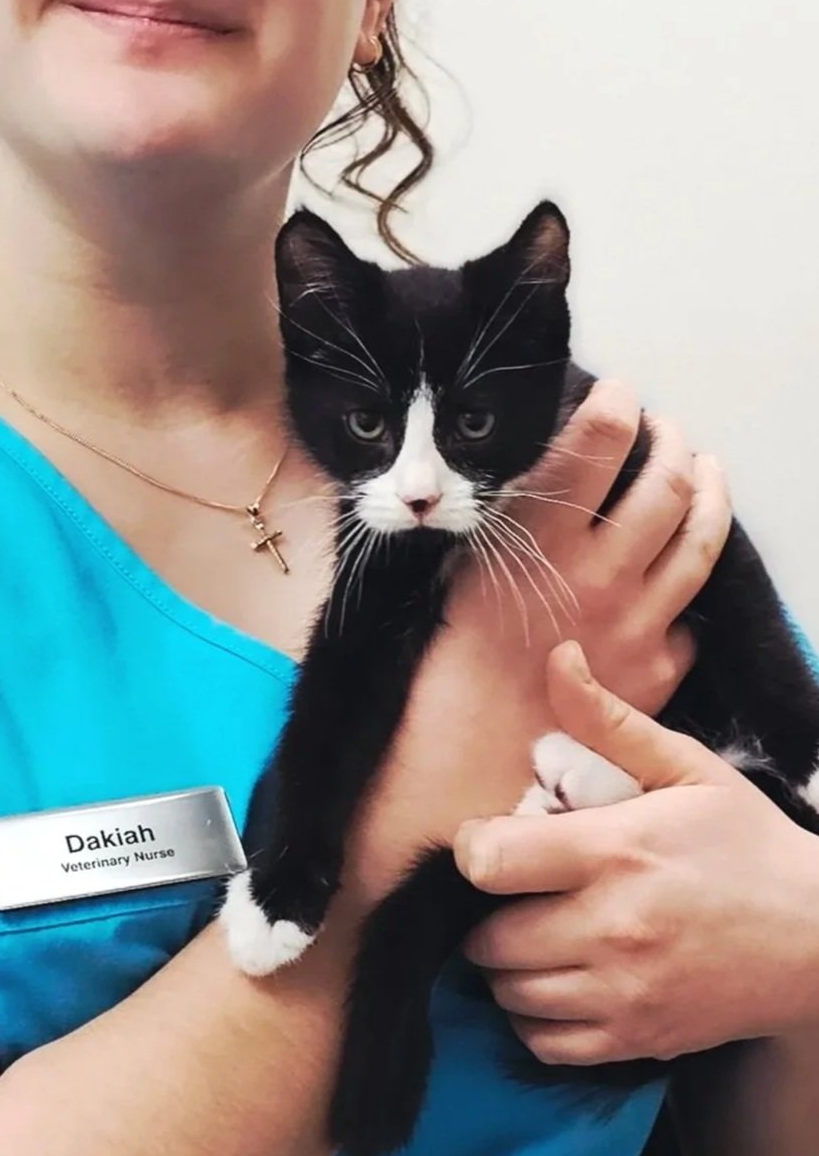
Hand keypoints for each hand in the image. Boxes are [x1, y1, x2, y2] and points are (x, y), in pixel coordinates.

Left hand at [454, 643, 818, 1062]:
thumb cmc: (748, 844)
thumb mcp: (686, 768)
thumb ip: (609, 720)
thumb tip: (557, 657)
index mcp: (615, 852)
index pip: (491, 862)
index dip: (475, 849)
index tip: (494, 841)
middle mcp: (611, 928)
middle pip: (488, 939)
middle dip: (485, 913)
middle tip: (514, 893)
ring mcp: (624, 992)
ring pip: (510, 994)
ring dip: (505, 966)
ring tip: (532, 932)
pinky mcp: (638, 1038)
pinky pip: (546, 1043)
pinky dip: (533, 1018)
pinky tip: (554, 981)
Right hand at [458, 378, 730, 718]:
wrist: (468, 762)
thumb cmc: (446, 664)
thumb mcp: (458, 567)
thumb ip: (508, 518)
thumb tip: (540, 471)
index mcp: (541, 538)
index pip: (598, 441)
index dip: (617, 404)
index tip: (620, 393)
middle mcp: (599, 573)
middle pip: (666, 484)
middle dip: (672, 442)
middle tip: (665, 428)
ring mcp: (636, 624)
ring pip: (700, 541)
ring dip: (708, 493)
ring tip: (705, 470)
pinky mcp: (656, 673)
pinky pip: (690, 618)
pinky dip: (687, 590)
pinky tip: (677, 574)